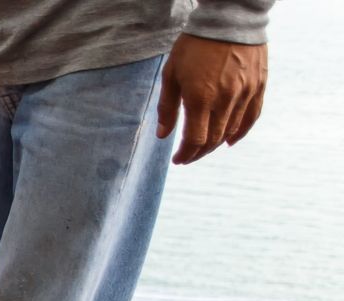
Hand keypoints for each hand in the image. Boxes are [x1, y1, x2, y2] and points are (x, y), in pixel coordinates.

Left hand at [158, 34, 266, 164]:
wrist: (229, 19)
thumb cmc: (194, 46)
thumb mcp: (171, 74)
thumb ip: (167, 107)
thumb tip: (162, 135)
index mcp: (200, 98)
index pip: (195, 139)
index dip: (186, 154)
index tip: (178, 159)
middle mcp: (225, 99)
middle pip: (213, 139)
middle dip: (199, 152)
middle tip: (188, 155)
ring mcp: (245, 93)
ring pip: (231, 130)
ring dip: (216, 143)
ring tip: (204, 146)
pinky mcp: (258, 85)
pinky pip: (252, 116)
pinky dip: (241, 132)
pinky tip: (230, 140)